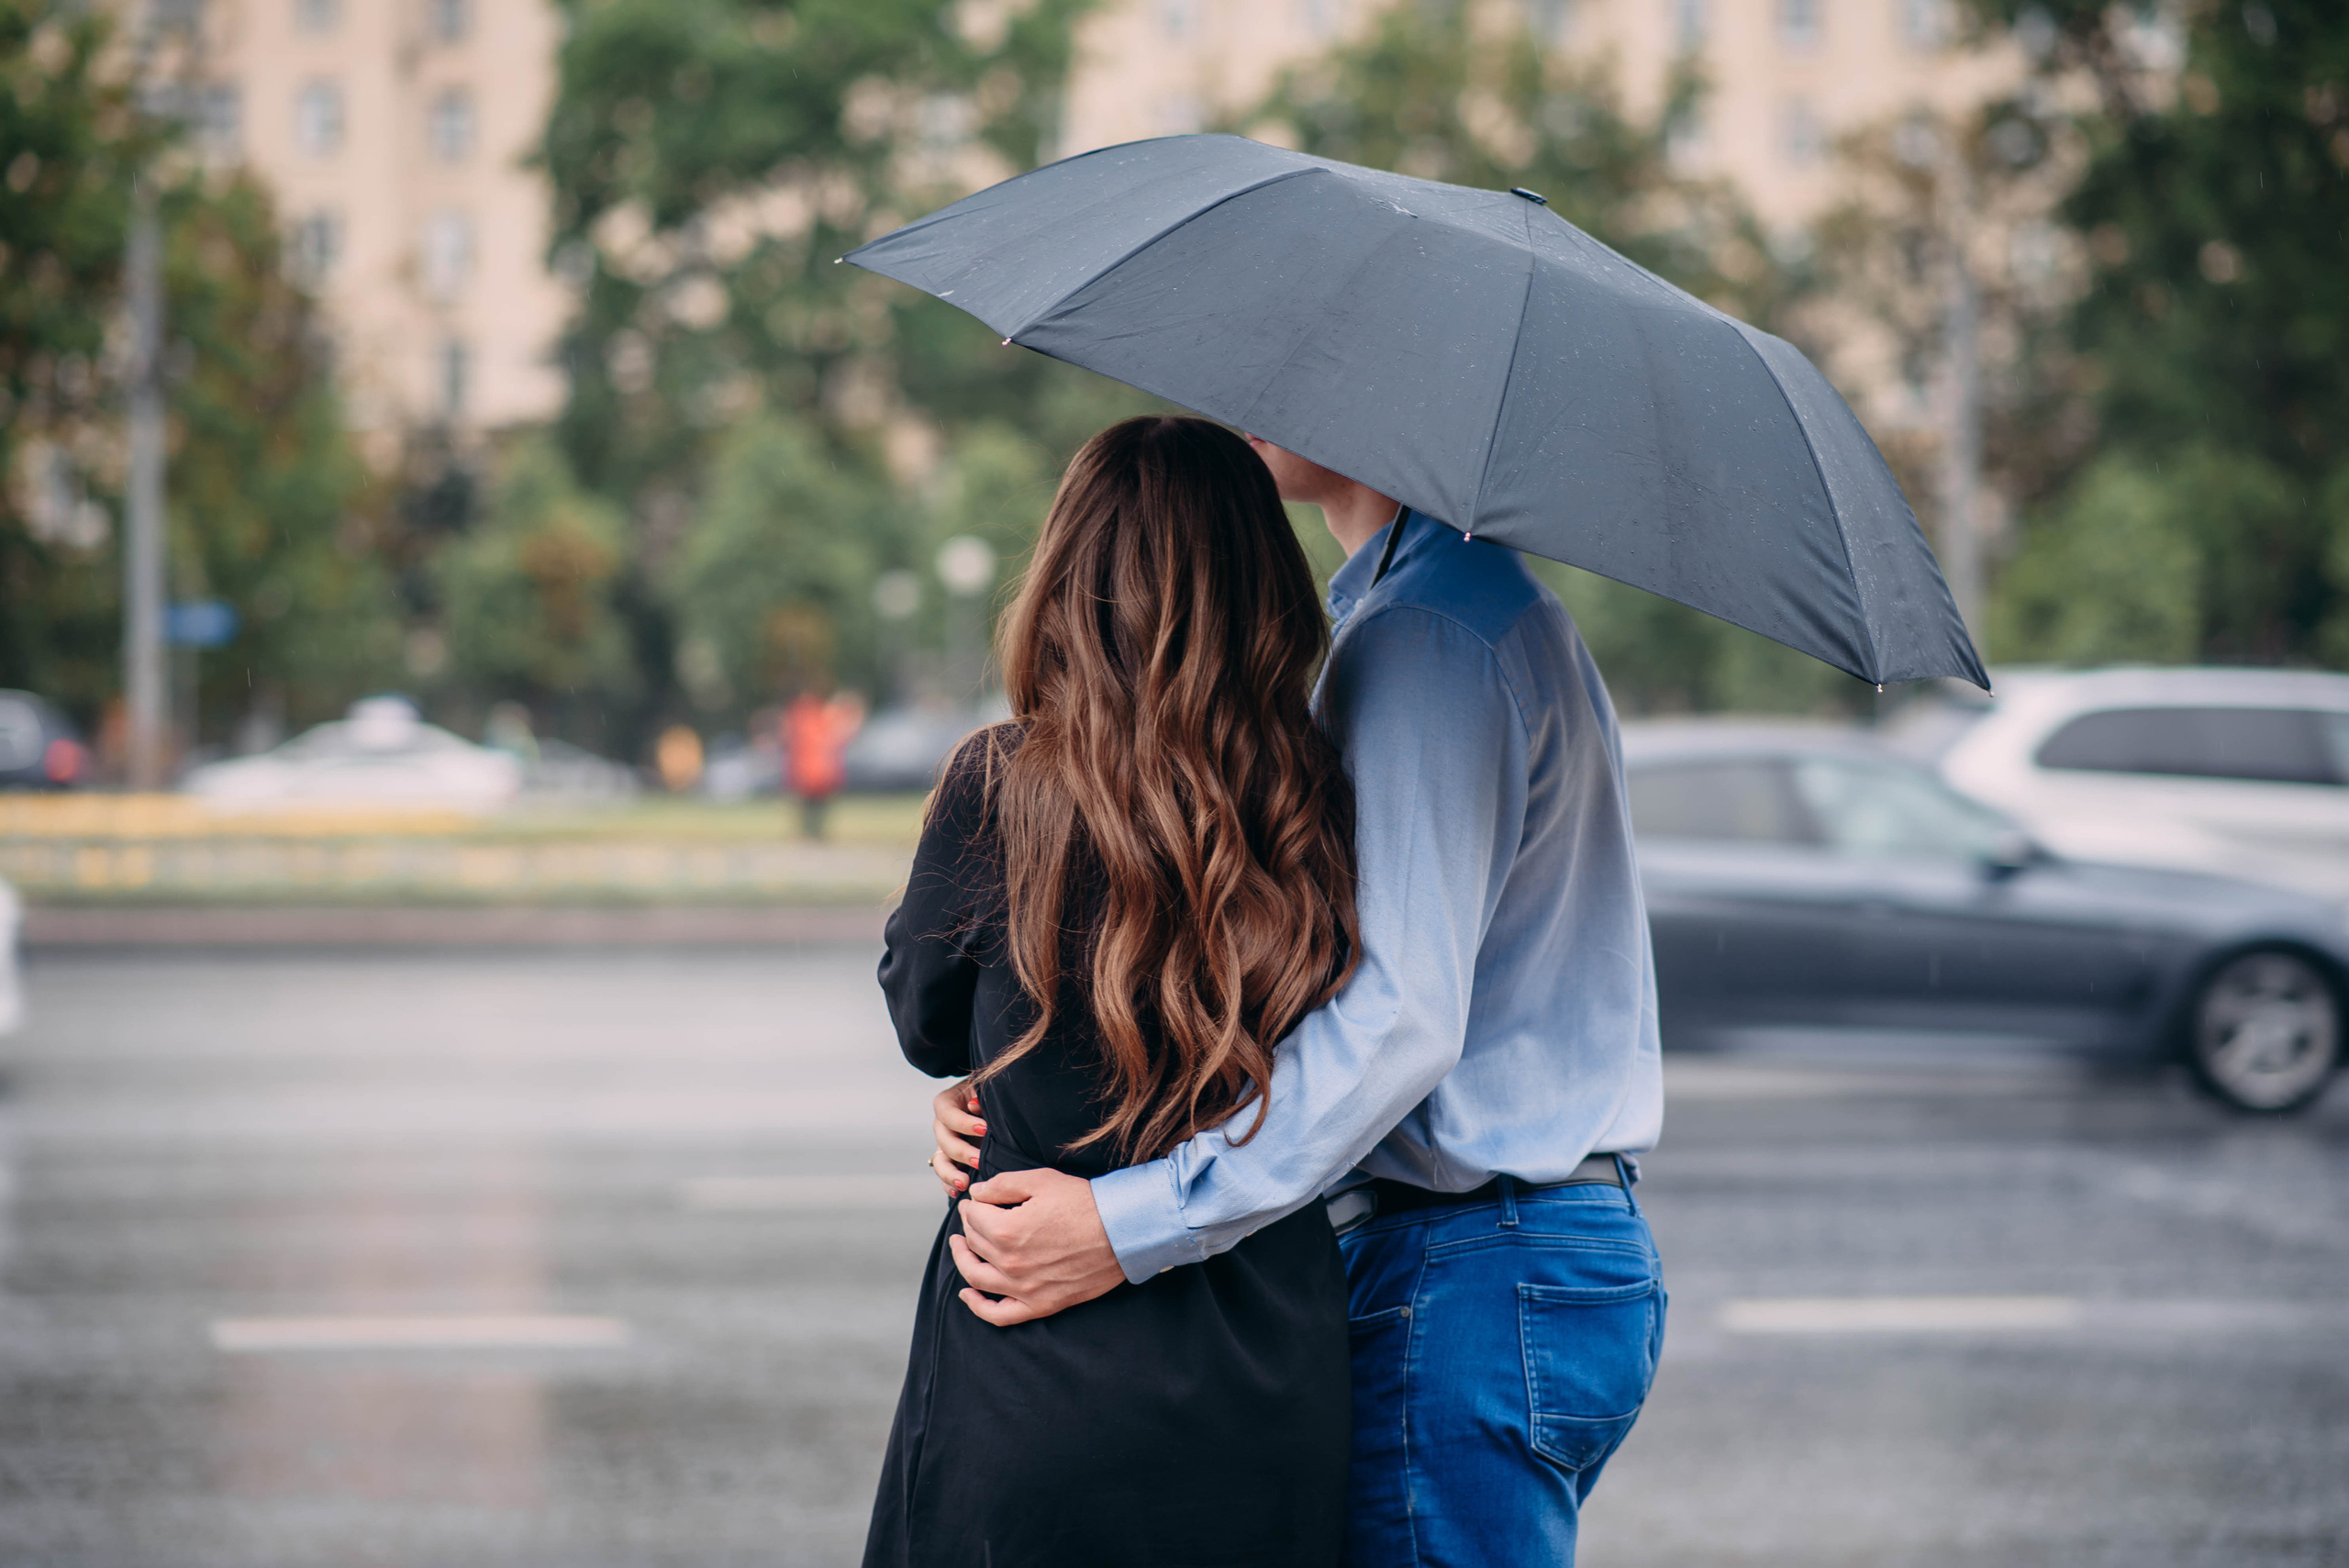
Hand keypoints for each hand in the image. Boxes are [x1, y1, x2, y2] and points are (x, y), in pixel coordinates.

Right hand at [929, 1079, 982, 1196]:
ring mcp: (944, 1145)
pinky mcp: (952, 1161)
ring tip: (964, 1183)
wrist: (993, 1106)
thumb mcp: (985, 1089)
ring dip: (951, 1173)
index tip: (985, 1128)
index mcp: (946, 1103)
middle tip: (979, 1160)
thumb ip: (981, 1097)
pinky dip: (949, 1185)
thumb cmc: (989, 1094)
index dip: (964, 1122)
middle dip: (962, 1152)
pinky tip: (958, 1192)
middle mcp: (942, 1125)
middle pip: (944, 1140)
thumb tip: (974, 1107)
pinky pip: (945, 1175)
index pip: (947, 1113)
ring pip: (940, 1161)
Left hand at [948, 1167, 1126, 1326]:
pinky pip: (999, 1315)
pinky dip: (977, 1306)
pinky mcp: (1040, 1304)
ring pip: (976, 1277)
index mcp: (1007, 1230)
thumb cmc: (1085, 1203)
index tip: (976, 1201)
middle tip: (972, 1217)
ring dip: (962, 1260)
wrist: (1122, 1232)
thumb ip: (1002, 1185)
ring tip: (960, 1247)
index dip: (972, 1206)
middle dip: (969, 1227)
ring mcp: (1024, 1289)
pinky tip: (968, 1293)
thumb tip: (976, 1194)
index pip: (973, 1217)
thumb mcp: (1041, 1180)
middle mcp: (1010, 1263)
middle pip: (974, 1244)